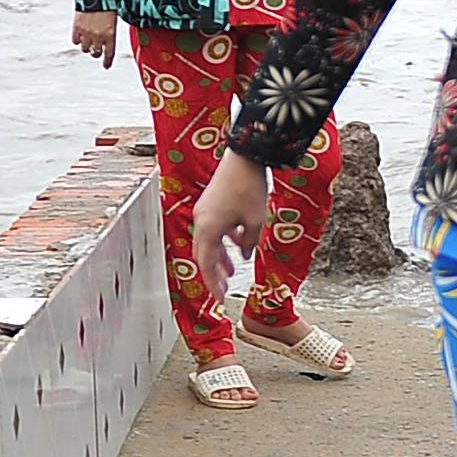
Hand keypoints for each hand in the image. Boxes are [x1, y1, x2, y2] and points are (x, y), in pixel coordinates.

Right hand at [72, 9, 118, 66]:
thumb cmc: (108, 2)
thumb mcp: (114, 19)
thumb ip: (111, 30)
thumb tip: (109, 39)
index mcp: (111, 34)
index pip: (109, 54)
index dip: (107, 62)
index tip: (106, 66)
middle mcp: (98, 36)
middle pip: (96, 53)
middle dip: (96, 53)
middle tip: (96, 50)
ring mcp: (86, 32)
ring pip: (84, 49)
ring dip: (87, 47)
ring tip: (88, 42)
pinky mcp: (77, 27)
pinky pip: (75, 40)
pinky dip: (77, 40)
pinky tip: (80, 36)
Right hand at [183, 149, 266, 303]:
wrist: (243, 157)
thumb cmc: (249, 187)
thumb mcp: (255, 221)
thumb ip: (249, 242)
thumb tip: (244, 255)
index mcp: (208, 229)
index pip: (207, 265)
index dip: (213, 284)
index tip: (220, 299)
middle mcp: (202, 222)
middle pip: (204, 255)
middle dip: (214, 274)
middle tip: (223, 290)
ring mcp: (205, 212)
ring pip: (209, 242)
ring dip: (219, 258)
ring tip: (231, 273)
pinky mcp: (210, 204)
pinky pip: (213, 229)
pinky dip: (223, 241)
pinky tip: (237, 244)